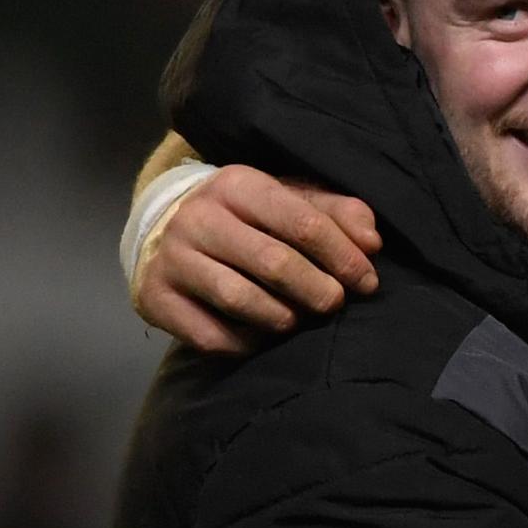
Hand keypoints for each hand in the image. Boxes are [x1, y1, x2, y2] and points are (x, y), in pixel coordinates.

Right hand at [133, 164, 381, 352]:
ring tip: (298, 319)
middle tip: (335, 303)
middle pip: (273, 262)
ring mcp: (172, 259)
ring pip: (240, 300)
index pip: (302, 223)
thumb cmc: (245, 218)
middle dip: (317, 290)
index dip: (343, 256)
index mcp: (237, 185)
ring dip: (283, 318)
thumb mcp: (288, 200)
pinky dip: (246, 343)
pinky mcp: (155, 298)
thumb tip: (372, 242)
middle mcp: (198, 218)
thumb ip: (335, 214)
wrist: (162, 228)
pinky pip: (211, 335)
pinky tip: (262, 335)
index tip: (368, 282)